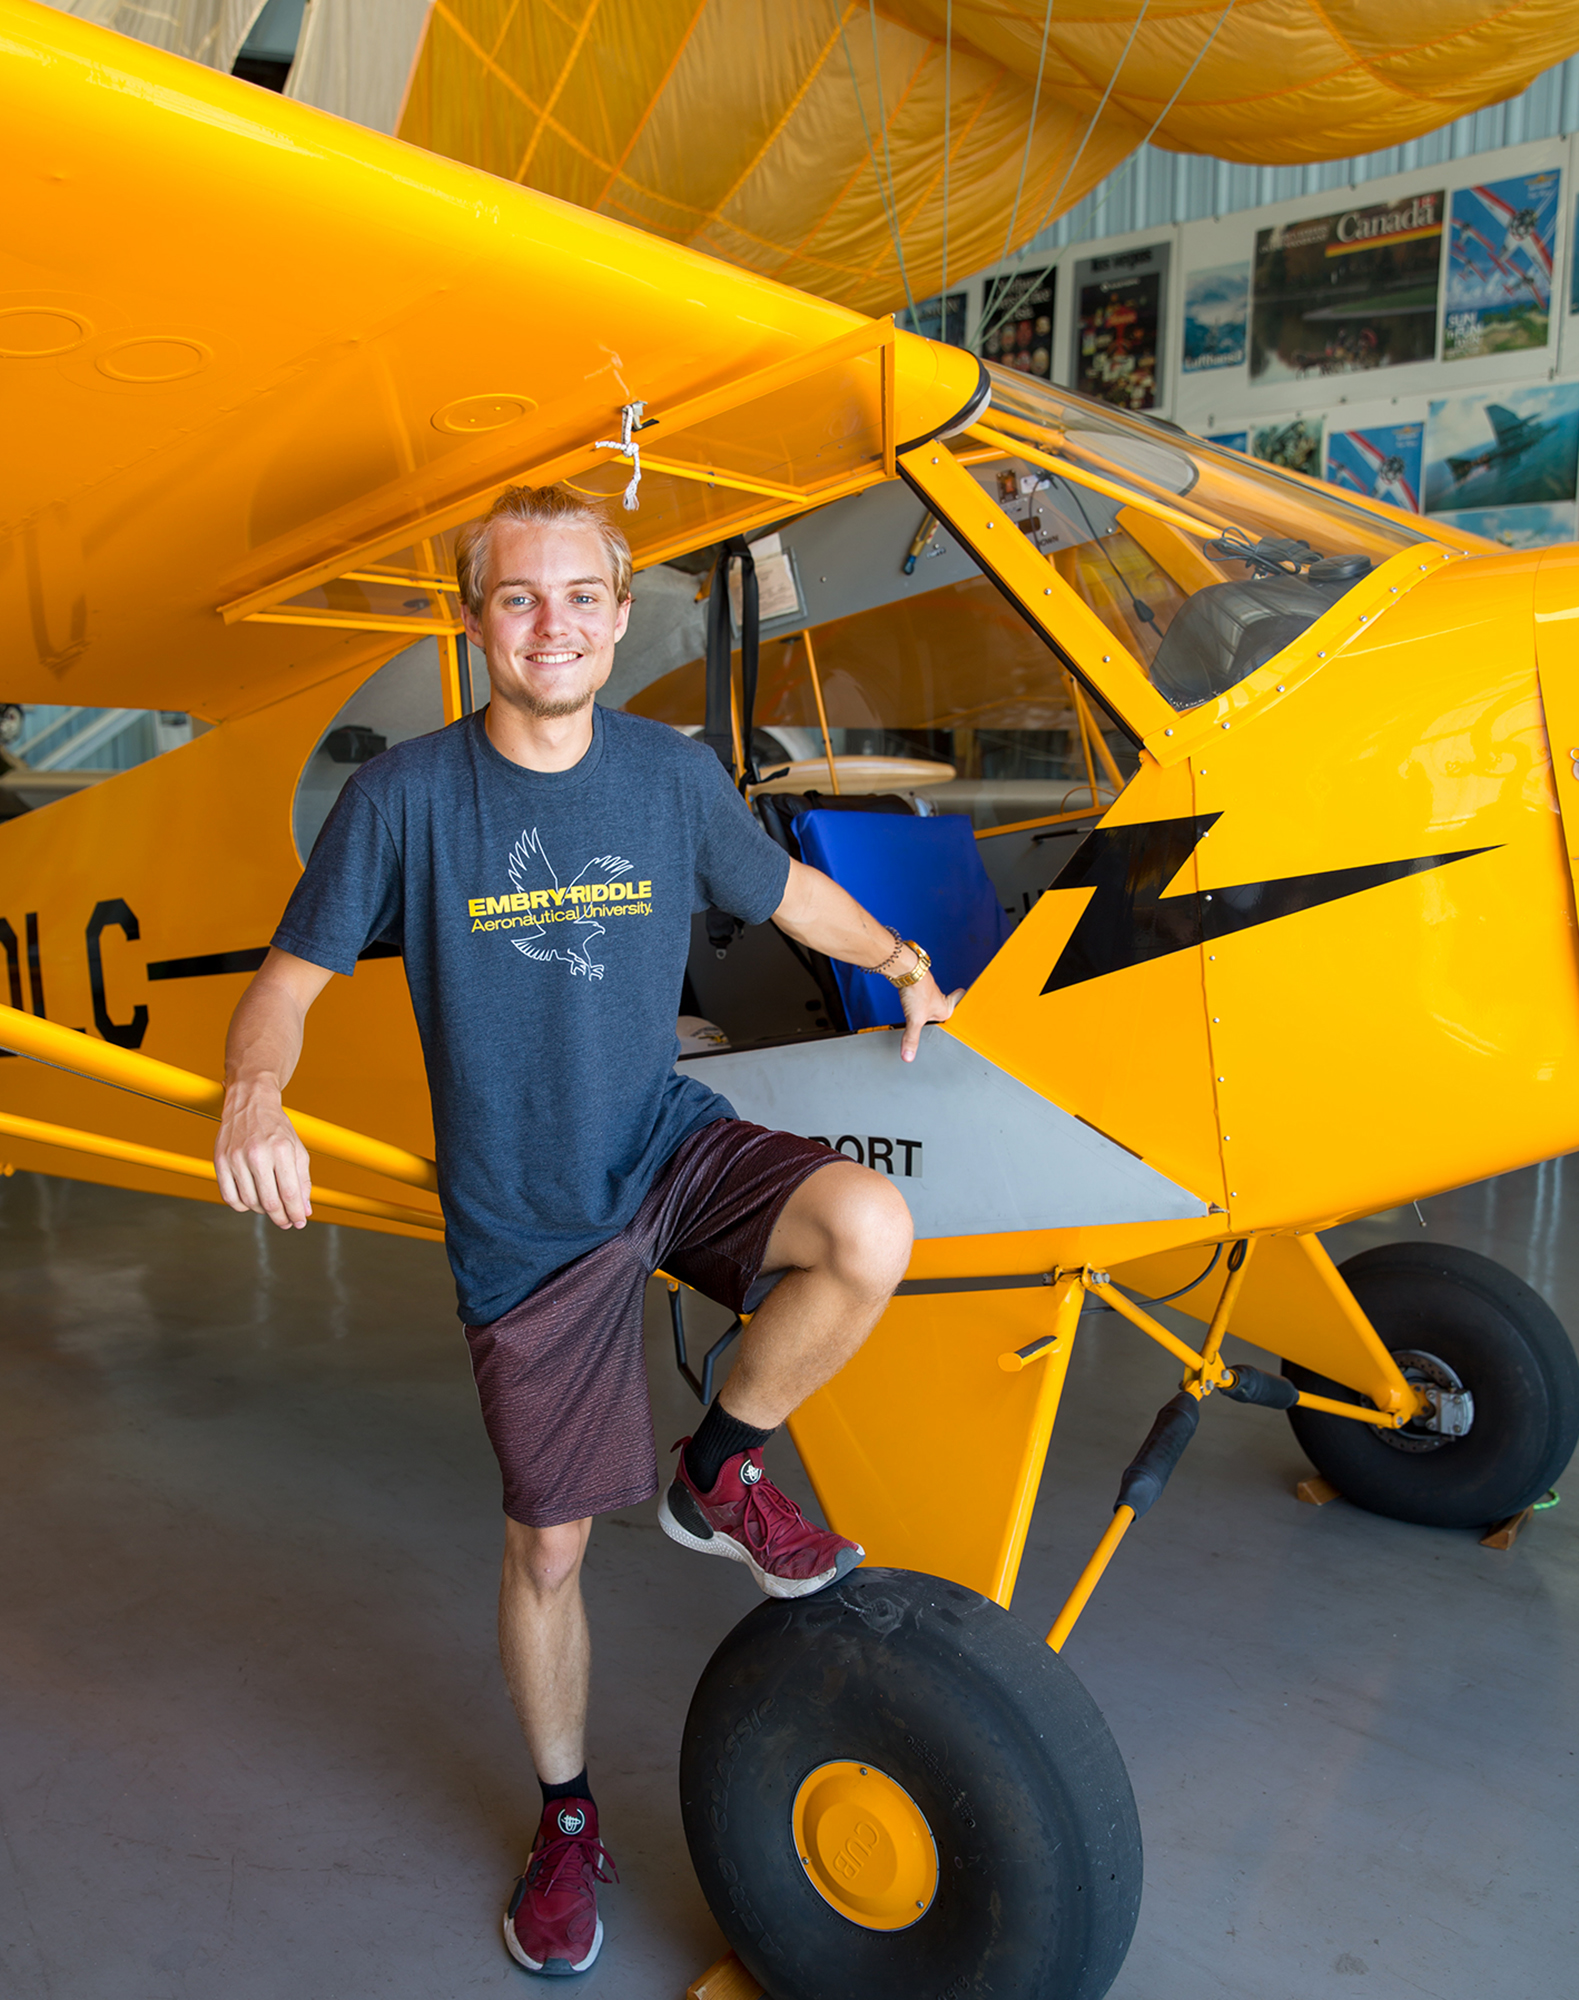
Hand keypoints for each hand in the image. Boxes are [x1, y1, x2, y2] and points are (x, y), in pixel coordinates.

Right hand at [214, 1079, 312, 1228]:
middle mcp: (258, 1153)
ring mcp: (236, 1157)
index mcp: (281, 1149)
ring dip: (262, 1211)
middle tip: (286, 1221)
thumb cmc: (275, 1125)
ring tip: (270, 1206)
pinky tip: (251, 1201)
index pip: (290, 1193)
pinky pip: (229, 1197)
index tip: (299, 1222)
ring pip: (250, 1202)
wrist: (250, 1101)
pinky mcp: (220, 1161)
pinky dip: (241, 1206)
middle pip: (270, 1202)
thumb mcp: (297, 1149)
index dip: (296, 1213)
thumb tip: (305, 1209)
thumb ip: (303, 1180)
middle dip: (281, 1218)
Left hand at [898, 969, 964, 1062]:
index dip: (965, 1004)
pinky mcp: (919, 986)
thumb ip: (912, 1038)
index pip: (960, 1007)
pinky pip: (922, 993)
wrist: (907, 971)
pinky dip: (920, 997)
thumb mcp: (915, 1020)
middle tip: (955, 1007)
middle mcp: (940, 1000)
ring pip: (934, 999)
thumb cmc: (917, 990)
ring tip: (929, 1011)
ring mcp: (929, 992)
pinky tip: (913, 1001)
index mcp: (946, 1009)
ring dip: (931, 1004)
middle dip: (950, 1006)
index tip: (970, 1004)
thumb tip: (909, 1055)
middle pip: (949, 1003)